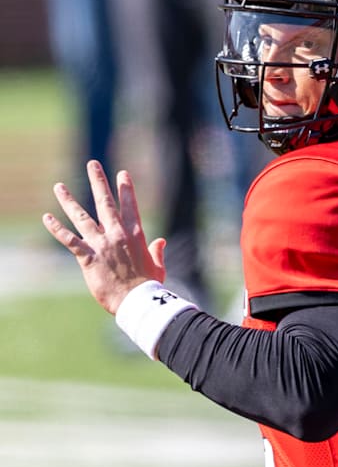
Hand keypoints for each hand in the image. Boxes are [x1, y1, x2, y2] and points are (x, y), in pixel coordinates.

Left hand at [42, 160, 166, 314]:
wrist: (137, 301)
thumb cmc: (149, 287)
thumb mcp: (157, 267)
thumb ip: (157, 252)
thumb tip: (161, 241)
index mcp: (135, 235)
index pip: (130, 206)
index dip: (126, 189)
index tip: (122, 174)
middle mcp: (117, 235)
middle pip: (105, 203)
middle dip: (98, 182)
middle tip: (93, 164)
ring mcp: (102, 245)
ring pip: (82, 217)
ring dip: (69, 201)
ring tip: (59, 186)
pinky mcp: (88, 258)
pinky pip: (70, 240)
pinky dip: (57, 229)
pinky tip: (47, 218)